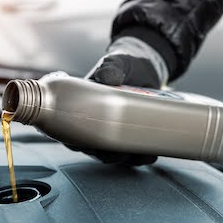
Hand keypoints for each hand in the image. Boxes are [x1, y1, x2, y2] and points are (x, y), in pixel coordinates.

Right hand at [80, 36, 168, 164]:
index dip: (77, 143)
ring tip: (136, 154)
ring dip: (124, 159)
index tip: (89, 144)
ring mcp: (115, 131)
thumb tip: (109, 78)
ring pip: (114, 154)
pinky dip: (141, 156)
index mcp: (84, 108)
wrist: (144, 67)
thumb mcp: (114, 63)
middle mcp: (97, 123)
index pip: (73, 132)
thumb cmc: (122, 66)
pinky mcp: (132, 134)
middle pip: (93, 149)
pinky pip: (133, 152)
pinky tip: (149, 153)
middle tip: (116, 151)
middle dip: (104, 154)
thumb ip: (110, 68)